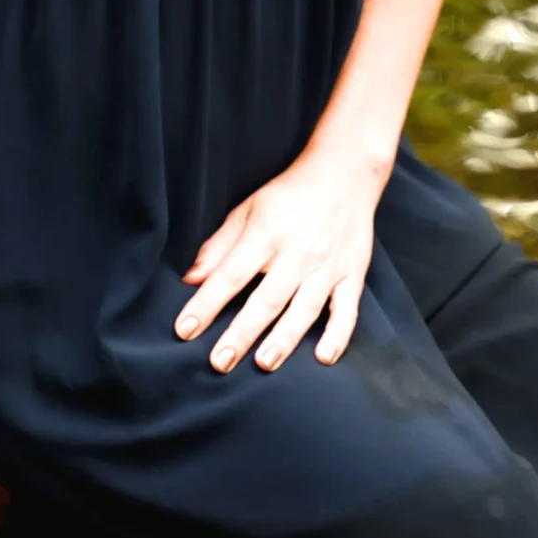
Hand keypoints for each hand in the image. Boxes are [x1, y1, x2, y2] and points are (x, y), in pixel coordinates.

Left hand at [175, 149, 380, 371]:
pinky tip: (324, 357)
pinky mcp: (352, 274)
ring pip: (304, 309)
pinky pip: (346, 309)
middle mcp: (296, 253)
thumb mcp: (248, 209)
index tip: (185, 329)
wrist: (345, 174)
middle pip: (266, 299)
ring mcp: (327, 266)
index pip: (230, 275)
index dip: (206, 303)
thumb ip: (219, 246)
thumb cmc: (289, 194)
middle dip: (241, 333)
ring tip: (264, 364)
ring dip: (284, 339)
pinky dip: (337, 334)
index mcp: (265, 235)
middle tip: (219, 363)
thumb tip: (191, 279)